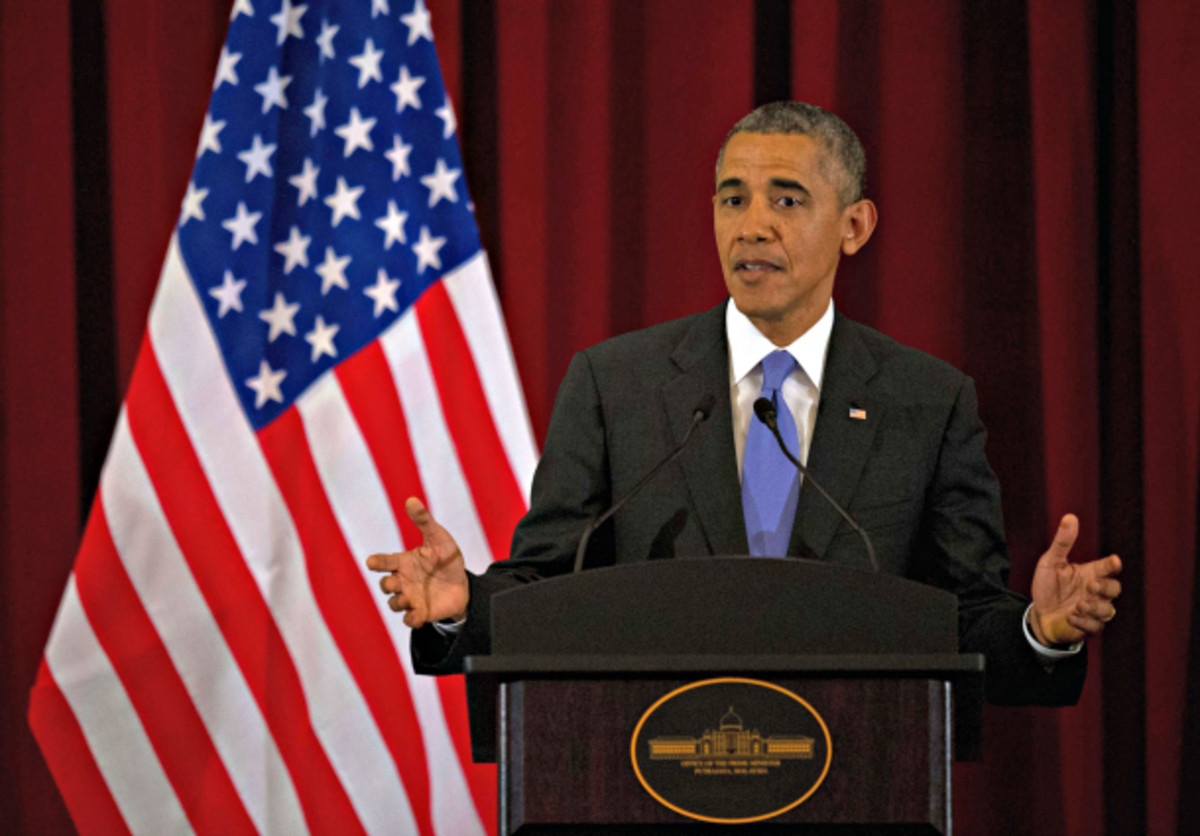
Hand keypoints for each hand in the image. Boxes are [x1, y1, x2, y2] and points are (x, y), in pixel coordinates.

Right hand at [366, 497, 469, 628]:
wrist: (463, 583)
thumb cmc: (446, 558)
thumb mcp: (439, 538)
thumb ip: (424, 521)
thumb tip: (411, 499)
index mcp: (404, 562)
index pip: (384, 561)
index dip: (377, 562)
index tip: (371, 562)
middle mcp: (403, 580)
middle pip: (385, 585)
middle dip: (387, 585)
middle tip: (396, 582)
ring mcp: (410, 598)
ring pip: (394, 604)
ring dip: (398, 602)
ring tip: (408, 599)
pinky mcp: (421, 613)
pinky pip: (409, 620)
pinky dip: (411, 620)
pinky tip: (417, 616)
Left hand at [1029, 514, 1121, 645]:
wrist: (1039, 614)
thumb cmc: (1047, 586)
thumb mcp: (1050, 562)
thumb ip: (1062, 543)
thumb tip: (1070, 517)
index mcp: (1090, 573)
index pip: (1108, 567)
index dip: (1113, 564)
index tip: (1114, 561)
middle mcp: (1095, 591)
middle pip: (1115, 589)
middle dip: (1106, 587)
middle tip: (1090, 585)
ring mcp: (1094, 610)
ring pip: (1108, 610)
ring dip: (1094, 608)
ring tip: (1078, 605)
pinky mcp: (1088, 626)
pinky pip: (1095, 627)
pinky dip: (1084, 622)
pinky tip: (1071, 617)